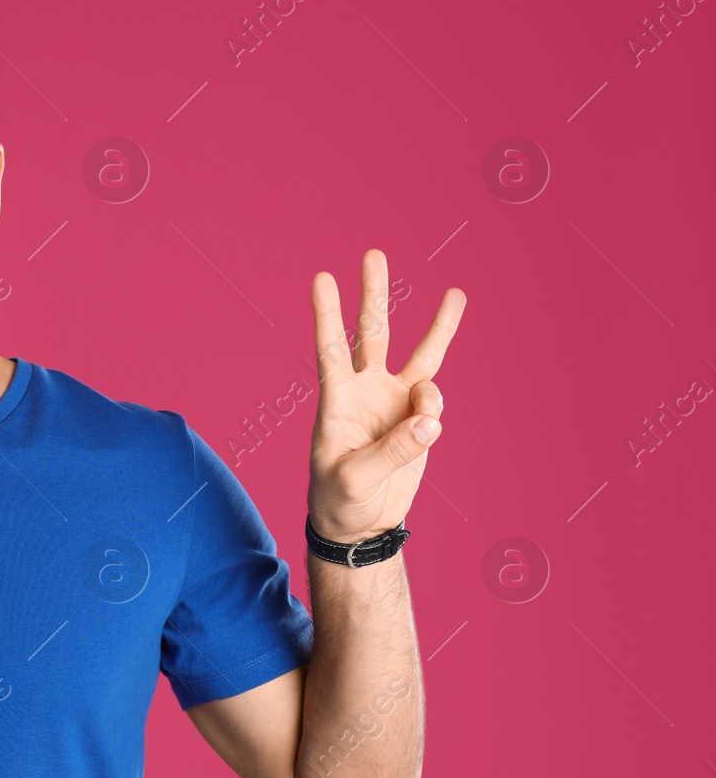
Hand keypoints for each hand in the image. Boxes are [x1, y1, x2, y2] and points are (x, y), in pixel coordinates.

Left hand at [306, 249, 464, 543]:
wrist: (360, 524)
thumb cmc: (340, 500)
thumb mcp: (357, 480)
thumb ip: (394, 450)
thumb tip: (431, 418)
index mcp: (336, 401)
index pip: (331, 350)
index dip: (327, 315)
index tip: (321, 278)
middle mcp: (366, 392)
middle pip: (372, 334)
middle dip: (374, 295)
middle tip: (373, 254)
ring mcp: (394, 402)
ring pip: (419, 355)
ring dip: (438, 326)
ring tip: (456, 294)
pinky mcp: (417, 418)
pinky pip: (435, 400)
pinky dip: (435, 408)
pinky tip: (425, 426)